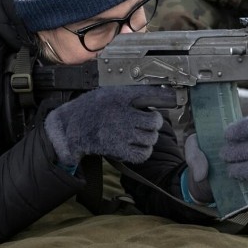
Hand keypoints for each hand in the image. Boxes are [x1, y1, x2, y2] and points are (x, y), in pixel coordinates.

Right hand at [44, 85, 170, 168]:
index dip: (166, 98)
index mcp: (121, 97)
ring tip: (141, 134)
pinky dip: (144, 151)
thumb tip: (166, 94)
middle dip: (155, 122)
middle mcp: (122, 115)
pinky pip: (143, 154)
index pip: (150, 95)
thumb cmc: (95, 108)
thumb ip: (137, 94)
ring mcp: (120, 134)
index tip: (175, 99)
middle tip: (148, 122)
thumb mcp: (114, 93)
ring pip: (151, 138)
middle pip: (155, 121)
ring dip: (150, 138)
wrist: (72, 127)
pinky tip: (137, 146)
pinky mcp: (117, 150)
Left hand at [183, 115, 247, 203]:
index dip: (245, 128)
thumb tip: (201, 174)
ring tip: (229, 172)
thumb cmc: (206, 158)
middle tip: (223, 156)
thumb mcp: (194, 150)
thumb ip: (194, 153)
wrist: (205, 183)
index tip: (226, 135)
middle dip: (243, 151)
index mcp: (246, 134)